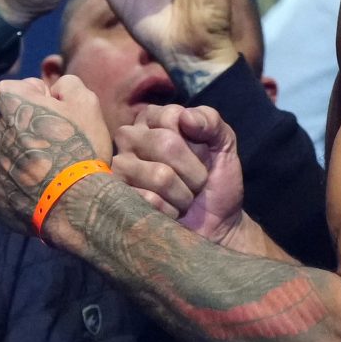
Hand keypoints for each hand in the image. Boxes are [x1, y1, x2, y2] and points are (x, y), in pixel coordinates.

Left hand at [0, 74, 110, 234]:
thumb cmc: (81, 149)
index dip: (38, 103)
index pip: (17, 90)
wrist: (74, 203)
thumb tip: (53, 90)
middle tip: (42, 144)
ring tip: (32, 167)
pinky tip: (20, 184)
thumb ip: (66, 84)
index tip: (53, 121)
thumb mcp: (86, 103)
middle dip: (14, 124)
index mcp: (6, 96)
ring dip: (4, 150)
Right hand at [115, 104, 245, 239]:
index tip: (202, 155)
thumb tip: (187, 117)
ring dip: (184, 194)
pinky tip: (168, 213)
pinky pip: (150, 201)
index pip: (172, 116)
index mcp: (151, 119)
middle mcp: (129, 139)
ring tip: (183, 198)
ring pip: (160, 175)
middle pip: (165, 144)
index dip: (197, 141)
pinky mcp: (117, 199)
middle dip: (194, 171)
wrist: (217, 225)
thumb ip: (211, 122)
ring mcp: (119, 170)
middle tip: (196, 183)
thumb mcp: (223, 144)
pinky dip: (171, 211)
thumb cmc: (215, 181)